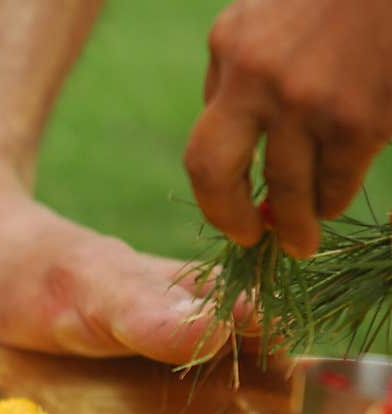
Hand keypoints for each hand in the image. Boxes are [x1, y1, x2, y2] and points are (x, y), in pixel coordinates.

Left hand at [184, 0, 391, 257]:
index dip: (212, 191)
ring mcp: (307, 102)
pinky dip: (332, 201)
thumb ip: (237, 76)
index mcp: (229, 48)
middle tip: (248, 240)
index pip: (204, 140)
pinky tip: (331, 204)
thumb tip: (231, 146)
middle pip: (215, 173)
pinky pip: (337, 184)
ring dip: (294, 225)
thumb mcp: (264, 19)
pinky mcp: (360, 121)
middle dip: (229, 219)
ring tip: (300, 242)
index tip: (228, 213)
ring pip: (287, 191)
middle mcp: (257, 78)